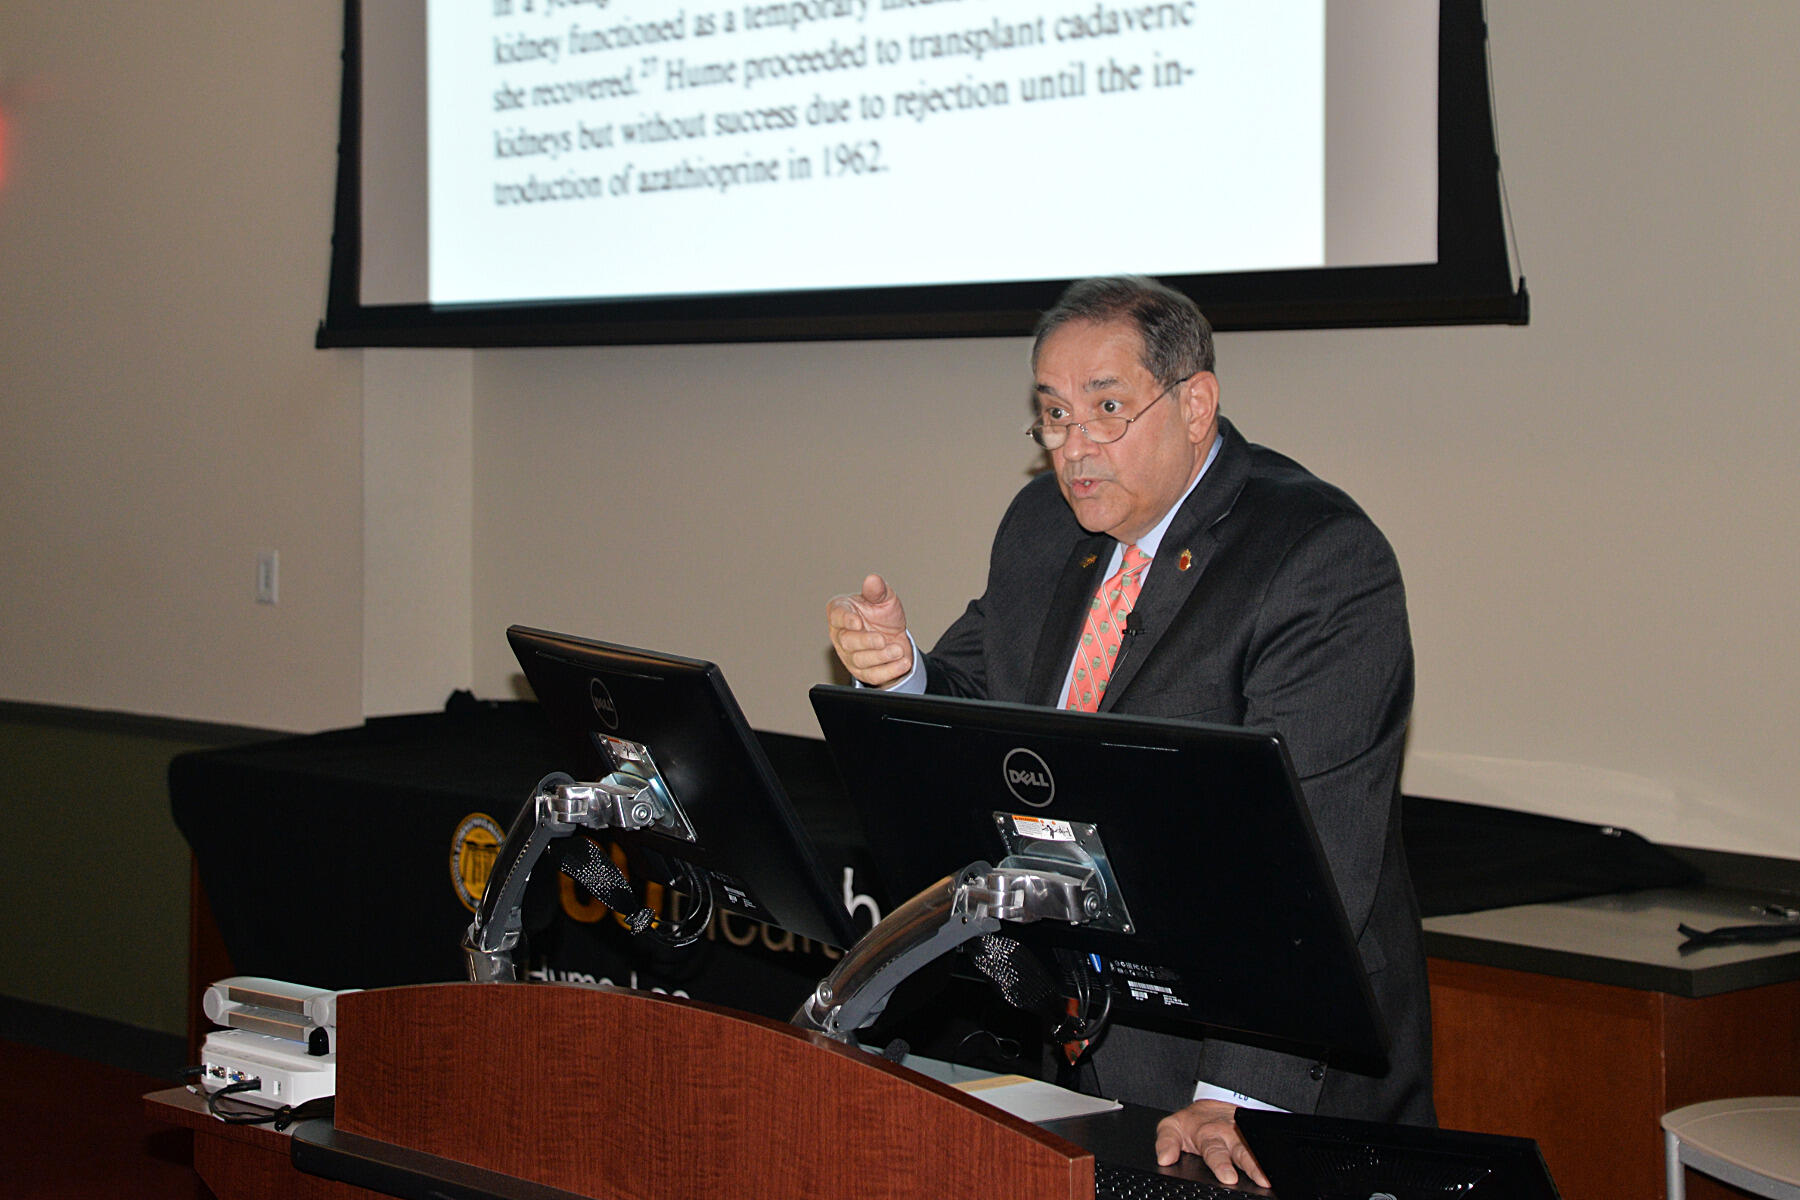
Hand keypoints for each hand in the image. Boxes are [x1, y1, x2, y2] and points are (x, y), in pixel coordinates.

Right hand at [826, 574, 913, 686]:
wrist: (895, 637)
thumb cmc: (883, 615)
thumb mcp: (884, 599)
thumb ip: (878, 590)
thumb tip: (872, 579)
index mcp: (841, 612)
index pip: (837, 615)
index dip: (845, 619)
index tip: (857, 621)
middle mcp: (841, 635)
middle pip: (847, 641)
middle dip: (866, 641)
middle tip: (882, 639)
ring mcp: (850, 656)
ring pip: (860, 660)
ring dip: (881, 656)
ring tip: (898, 649)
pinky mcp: (863, 672)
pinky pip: (873, 675)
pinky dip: (889, 670)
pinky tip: (902, 662)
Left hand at [1153, 1100, 1269, 1188]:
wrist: (1213, 1104)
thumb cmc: (1193, 1123)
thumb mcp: (1172, 1127)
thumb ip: (1166, 1142)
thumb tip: (1164, 1159)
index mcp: (1208, 1135)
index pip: (1215, 1152)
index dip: (1222, 1165)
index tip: (1229, 1177)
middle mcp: (1230, 1136)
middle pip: (1243, 1152)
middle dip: (1252, 1165)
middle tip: (1261, 1179)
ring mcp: (1246, 1137)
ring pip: (1257, 1149)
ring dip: (1265, 1163)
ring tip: (1273, 1178)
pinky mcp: (1256, 1137)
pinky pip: (1266, 1147)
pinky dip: (1273, 1156)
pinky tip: (1279, 1168)